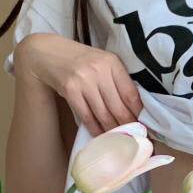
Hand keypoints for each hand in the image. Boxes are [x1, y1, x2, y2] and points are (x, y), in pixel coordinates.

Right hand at [14, 32, 141, 134]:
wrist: (48, 53)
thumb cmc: (82, 60)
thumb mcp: (102, 63)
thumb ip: (118, 81)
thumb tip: (135, 109)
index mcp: (112, 62)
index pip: (131, 94)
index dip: (138, 114)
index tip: (143, 125)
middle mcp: (98, 70)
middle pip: (118, 107)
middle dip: (127, 126)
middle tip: (134, 138)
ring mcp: (83, 81)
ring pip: (103, 114)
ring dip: (112, 130)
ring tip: (119, 140)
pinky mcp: (70, 90)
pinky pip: (87, 116)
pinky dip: (95, 129)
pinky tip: (101, 135)